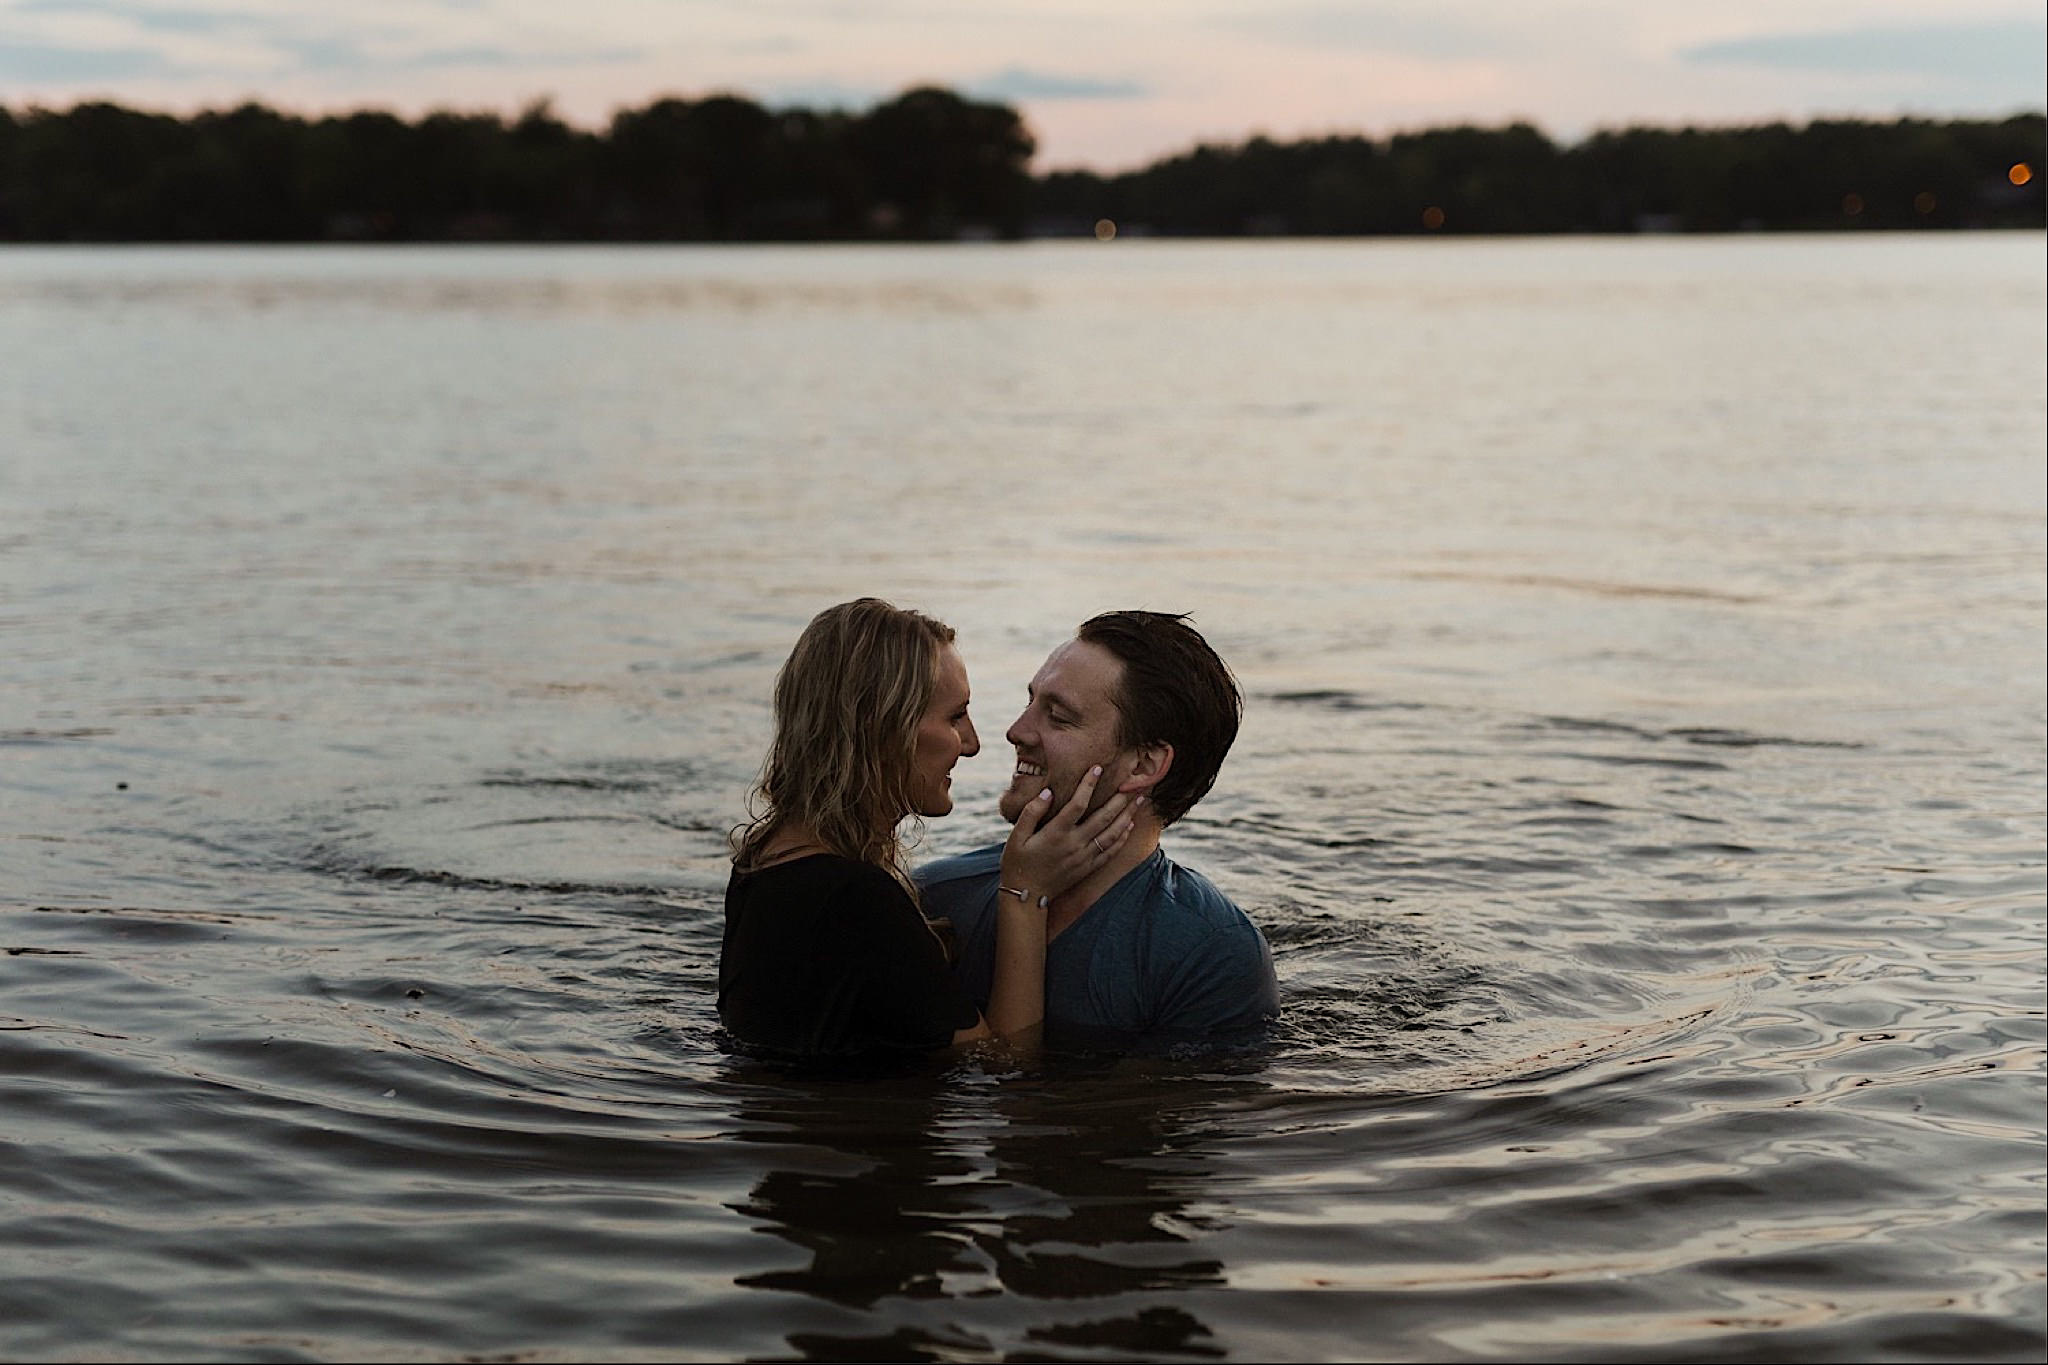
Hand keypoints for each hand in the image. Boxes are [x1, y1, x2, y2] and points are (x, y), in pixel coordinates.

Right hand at [998, 765, 1140, 906]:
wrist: (1025, 895)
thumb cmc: (1017, 862)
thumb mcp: (1017, 836)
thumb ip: (1032, 812)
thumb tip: (1048, 792)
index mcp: (1056, 833)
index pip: (1077, 803)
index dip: (1088, 784)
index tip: (1098, 768)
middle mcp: (1074, 844)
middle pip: (1103, 817)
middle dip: (1120, 798)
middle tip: (1134, 783)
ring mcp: (1083, 858)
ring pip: (1112, 834)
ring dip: (1127, 816)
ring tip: (1139, 801)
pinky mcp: (1087, 868)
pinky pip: (1110, 852)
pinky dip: (1122, 838)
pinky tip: (1129, 826)